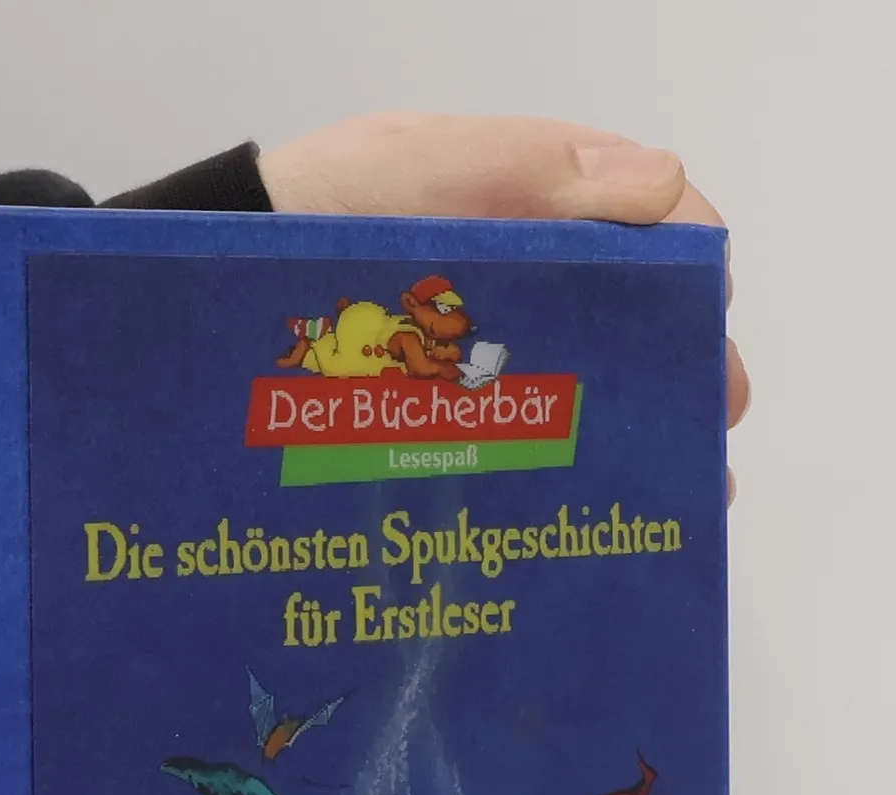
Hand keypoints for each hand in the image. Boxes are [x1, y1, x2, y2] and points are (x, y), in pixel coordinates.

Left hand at [260, 115, 748, 498]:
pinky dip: (560, 480)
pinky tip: (585, 523)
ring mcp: (473, 355)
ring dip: (633, 435)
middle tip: (706, 425)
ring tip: (675, 498)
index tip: (707, 320)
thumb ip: (516, 169)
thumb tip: (659, 182)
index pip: (636, 216)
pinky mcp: (436, 422)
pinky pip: (515, 449)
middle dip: (675, 367)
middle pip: (623, 317)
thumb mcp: (400, 173)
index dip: (685, 264)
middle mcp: (509, 276)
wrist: (189, 316)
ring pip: (578, 391)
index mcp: (515, 198)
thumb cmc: (292, 223)